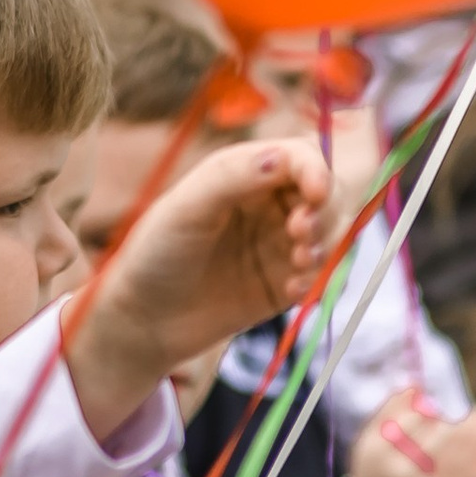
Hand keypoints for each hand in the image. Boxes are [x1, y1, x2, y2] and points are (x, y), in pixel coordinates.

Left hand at [67, 140, 328, 436]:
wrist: (144, 321)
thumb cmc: (156, 253)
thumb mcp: (187, 208)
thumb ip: (233, 177)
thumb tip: (285, 155)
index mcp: (245, 172)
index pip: (300, 157)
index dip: (316, 171)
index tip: (317, 194)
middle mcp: (269, 203)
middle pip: (327, 194)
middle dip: (325, 212)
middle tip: (300, 234)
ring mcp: (280, 244)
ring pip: (331, 234)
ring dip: (326, 246)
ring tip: (298, 264)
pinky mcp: (286, 283)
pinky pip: (321, 275)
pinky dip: (318, 279)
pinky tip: (291, 291)